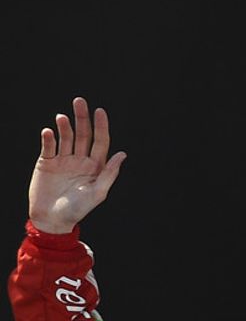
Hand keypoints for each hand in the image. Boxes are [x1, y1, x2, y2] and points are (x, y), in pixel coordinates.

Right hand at [29, 97, 125, 233]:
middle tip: (80, 101)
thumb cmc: (78, 209)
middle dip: (82, 118)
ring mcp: (63, 160)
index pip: (100, 141)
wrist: (52, 219)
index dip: (101, 126)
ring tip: (62, 117)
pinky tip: (48, 131)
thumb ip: (109, 173)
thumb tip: (122, 154)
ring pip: (65, 137)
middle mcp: (80, 160)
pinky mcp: (47, 162)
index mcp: (95, 166)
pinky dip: (48, 138)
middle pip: (82, 134)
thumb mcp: (97, 193)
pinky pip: (49, 146)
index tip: (100, 111)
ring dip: (64, 126)